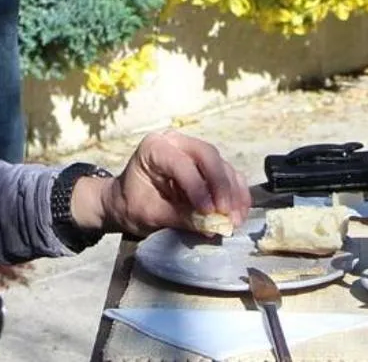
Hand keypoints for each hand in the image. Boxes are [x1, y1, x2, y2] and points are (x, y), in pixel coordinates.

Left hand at [71, 131, 252, 239]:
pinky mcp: (208, 166)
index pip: (182, 163)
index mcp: (155, 147)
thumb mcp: (149, 214)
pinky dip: (237, 194)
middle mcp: (177, 143)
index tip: (209, 212)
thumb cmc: (132, 204)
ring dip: (233, 193)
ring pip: (222, 165)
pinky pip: (228, 175)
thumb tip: (210, 225)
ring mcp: (194, 152)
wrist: (127, 203)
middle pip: (208, 156)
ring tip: (236, 220)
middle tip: (227, 213)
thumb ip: (179, 217)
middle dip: (220, 186)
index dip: (198, 187)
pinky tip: (240, 213)